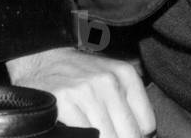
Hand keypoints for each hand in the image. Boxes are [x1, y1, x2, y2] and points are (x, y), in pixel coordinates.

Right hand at [6, 46, 154, 137]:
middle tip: (111, 135)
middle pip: (129, 135)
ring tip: (96, 135)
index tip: (125, 136)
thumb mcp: (112, 79)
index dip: (138, 137)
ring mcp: (87, 91)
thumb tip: (146, 136)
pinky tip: (81, 133)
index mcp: (125, 75)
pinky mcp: (65, 102)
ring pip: (108, 137)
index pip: (146, 124)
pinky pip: (84, 136)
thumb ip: (131, 106)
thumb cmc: (81, 76)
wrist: (44, 60)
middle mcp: (109, 81)